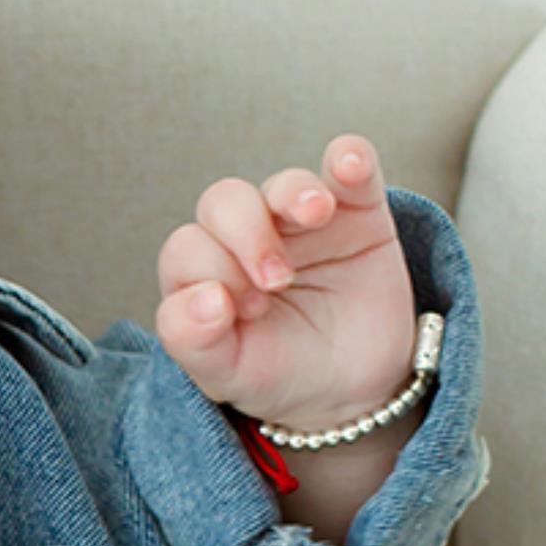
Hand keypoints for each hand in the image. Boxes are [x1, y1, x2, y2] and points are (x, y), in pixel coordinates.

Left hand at [155, 132, 417, 430]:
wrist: (354, 388)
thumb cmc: (280, 372)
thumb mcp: (227, 374)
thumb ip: (192, 340)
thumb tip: (202, 299)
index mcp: (206, 271)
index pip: (188, 247)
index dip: (211, 272)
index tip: (244, 312)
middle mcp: (247, 236)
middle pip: (225, 202)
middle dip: (247, 235)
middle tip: (277, 282)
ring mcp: (302, 220)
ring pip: (285, 183)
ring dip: (294, 194)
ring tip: (315, 216)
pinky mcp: (357, 209)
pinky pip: (351, 165)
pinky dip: (350, 158)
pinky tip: (349, 166)